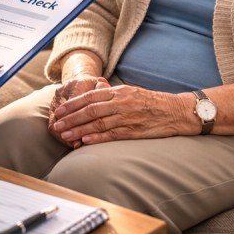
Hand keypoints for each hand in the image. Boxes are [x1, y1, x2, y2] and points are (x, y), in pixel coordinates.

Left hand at [51, 85, 197, 145]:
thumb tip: (92, 99)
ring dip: (79, 130)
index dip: (73, 104)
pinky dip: (97, 137)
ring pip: (98, 123)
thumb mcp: (132, 93)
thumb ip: (112, 96)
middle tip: (57, 125)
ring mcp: (128, 117)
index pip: (90, 97)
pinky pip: (112, 134)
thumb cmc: (152, 103)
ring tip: (66, 136)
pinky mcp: (135, 131)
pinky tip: (85, 141)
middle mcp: (122, 102)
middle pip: (90, 110)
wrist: (177, 111)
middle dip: (71, 118)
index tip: (60, 111)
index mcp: (119, 91)